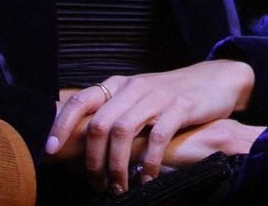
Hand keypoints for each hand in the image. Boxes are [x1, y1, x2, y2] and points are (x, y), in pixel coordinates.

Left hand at [47, 59, 253, 194]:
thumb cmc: (171, 96)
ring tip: (119, 187)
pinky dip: (147, 162)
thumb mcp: (139, 97)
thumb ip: (114, 113)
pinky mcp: (181, 106)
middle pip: (99, 124)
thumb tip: (78, 143)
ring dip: (116, 166)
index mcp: (119, 85)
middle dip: (92, 161)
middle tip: (96, 185)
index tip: (51, 152)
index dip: (61, 126)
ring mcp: (158, 95)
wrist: (216, 79)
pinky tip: (147, 178)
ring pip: (123, 131)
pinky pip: (156, 138)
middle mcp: (134, 87)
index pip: (80, 101)